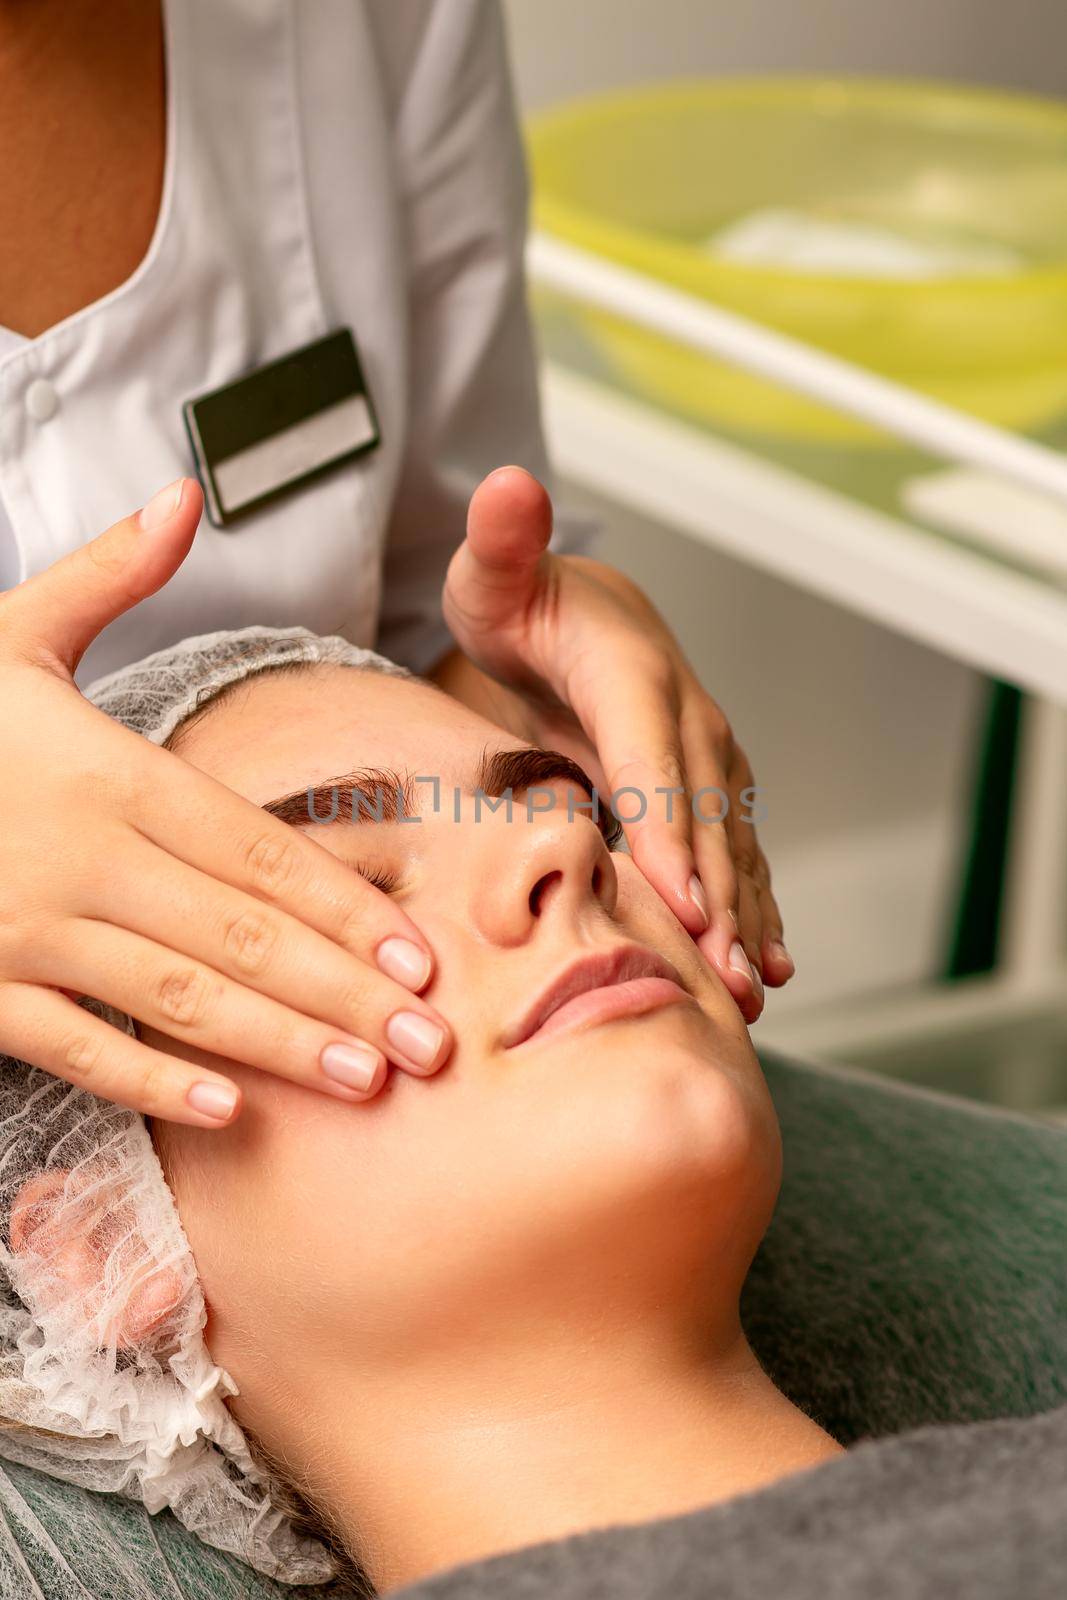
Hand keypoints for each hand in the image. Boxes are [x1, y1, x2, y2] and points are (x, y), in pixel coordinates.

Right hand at [0, 479, 451, 1125]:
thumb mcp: (9, 631)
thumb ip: (109, 576)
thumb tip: (184, 494)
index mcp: (105, 771)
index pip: (252, 845)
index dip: (341, 903)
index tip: (418, 951)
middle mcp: (79, 856)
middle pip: (237, 933)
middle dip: (341, 991)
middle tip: (428, 1044)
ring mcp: (25, 930)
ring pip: (174, 997)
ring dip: (277, 1044)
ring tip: (365, 1081)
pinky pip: (74, 1047)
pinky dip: (150, 1081)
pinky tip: (229, 1111)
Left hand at [442, 467, 792, 1022]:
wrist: (575, 611)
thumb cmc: (520, 604)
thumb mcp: (493, 574)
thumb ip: (501, 540)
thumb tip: (509, 484)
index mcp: (634, 675)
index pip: (652, 761)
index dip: (670, 832)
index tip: (684, 903)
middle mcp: (686, 718)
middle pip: (703, 819)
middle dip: (715, 900)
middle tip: (720, 980)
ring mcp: (705, 759)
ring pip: (731, 846)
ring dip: (743, 919)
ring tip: (749, 992)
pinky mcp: (704, 791)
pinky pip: (734, 855)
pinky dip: (752, 910)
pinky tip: (766, 967)